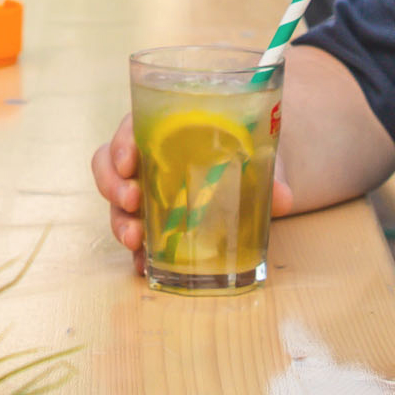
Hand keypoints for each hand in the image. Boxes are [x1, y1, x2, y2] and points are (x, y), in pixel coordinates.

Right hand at [90, 85, 292, 255]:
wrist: (254, 173)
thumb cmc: (246, 153)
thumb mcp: (261, 156)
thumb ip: (271, 173)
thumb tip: (284, 198)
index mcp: (165, 130)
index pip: (130, 129)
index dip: (121, 144)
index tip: (129, 161)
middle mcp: (148, 161)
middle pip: (111, 168)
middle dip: (113, 186)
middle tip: (132, 201)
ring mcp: (148, 195)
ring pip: (117, 205)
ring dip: (120, 222)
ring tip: (134, 240)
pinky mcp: (154, 224)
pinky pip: (136, 237)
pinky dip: (137, 253)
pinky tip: (143, 266)